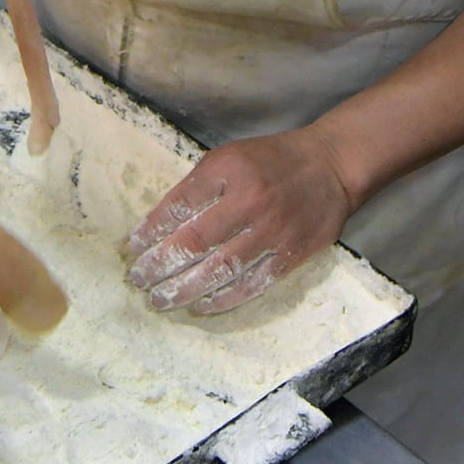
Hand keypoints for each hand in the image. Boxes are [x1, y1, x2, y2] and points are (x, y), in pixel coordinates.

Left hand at [125, 126, 355, 315]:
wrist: (330, 166)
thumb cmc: (271, 161)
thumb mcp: (229, 158)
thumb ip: (199, 187)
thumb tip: (161, 225)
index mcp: (227, 170)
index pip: (179, 205)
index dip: (151, 231)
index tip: (132, 248)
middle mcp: (248, 200)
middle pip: (194, 242)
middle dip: (161, 265)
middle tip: (139, 281)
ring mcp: (272, 230)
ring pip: (220, 269)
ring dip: (186, 289)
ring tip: (161, 300)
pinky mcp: (291, 253)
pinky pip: (252, 284)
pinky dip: (224, 299)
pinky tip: (202, 306)